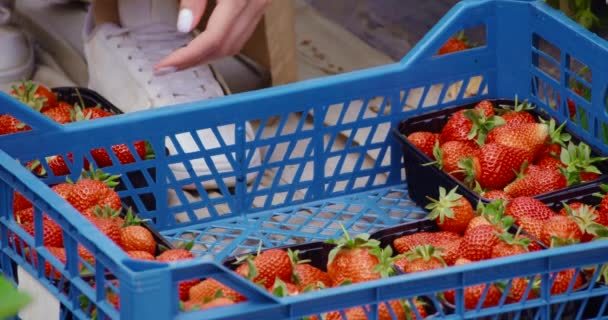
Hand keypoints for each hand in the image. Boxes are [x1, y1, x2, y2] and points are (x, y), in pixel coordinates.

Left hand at [155, 0, 270, 71]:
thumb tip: (184, 27)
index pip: (213, 39)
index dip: (188, 57)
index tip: (164, 66)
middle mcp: (255, 2)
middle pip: (226, 47)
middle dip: (196, 60)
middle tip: (168, 66)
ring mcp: (262, 3)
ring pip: (236, 43)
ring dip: (209, 55)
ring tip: (182, 58)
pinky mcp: (261, 0)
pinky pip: (242, 32)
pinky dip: (221, 42)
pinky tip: (202, 41)